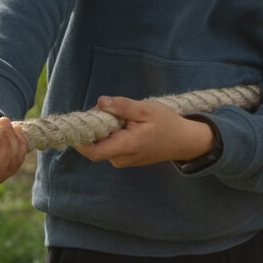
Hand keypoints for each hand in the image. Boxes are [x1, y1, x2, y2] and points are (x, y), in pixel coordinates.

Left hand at [75, 96, 214, 169]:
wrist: (183, 141)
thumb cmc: (167, 124)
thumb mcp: (146, 109)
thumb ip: (122, 106)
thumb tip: (100, 102)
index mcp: (126, 146)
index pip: (92, 151)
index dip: (79, 139)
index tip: (79, 121)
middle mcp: (121, 158)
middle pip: (94, 145)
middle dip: (94, 126)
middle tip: (106, 108)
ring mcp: (123, 160)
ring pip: (102, 144)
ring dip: (104, 128)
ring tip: (121, 115)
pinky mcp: (125, 158)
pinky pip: (110, 145)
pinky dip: (111, 133)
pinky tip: (125, 124)